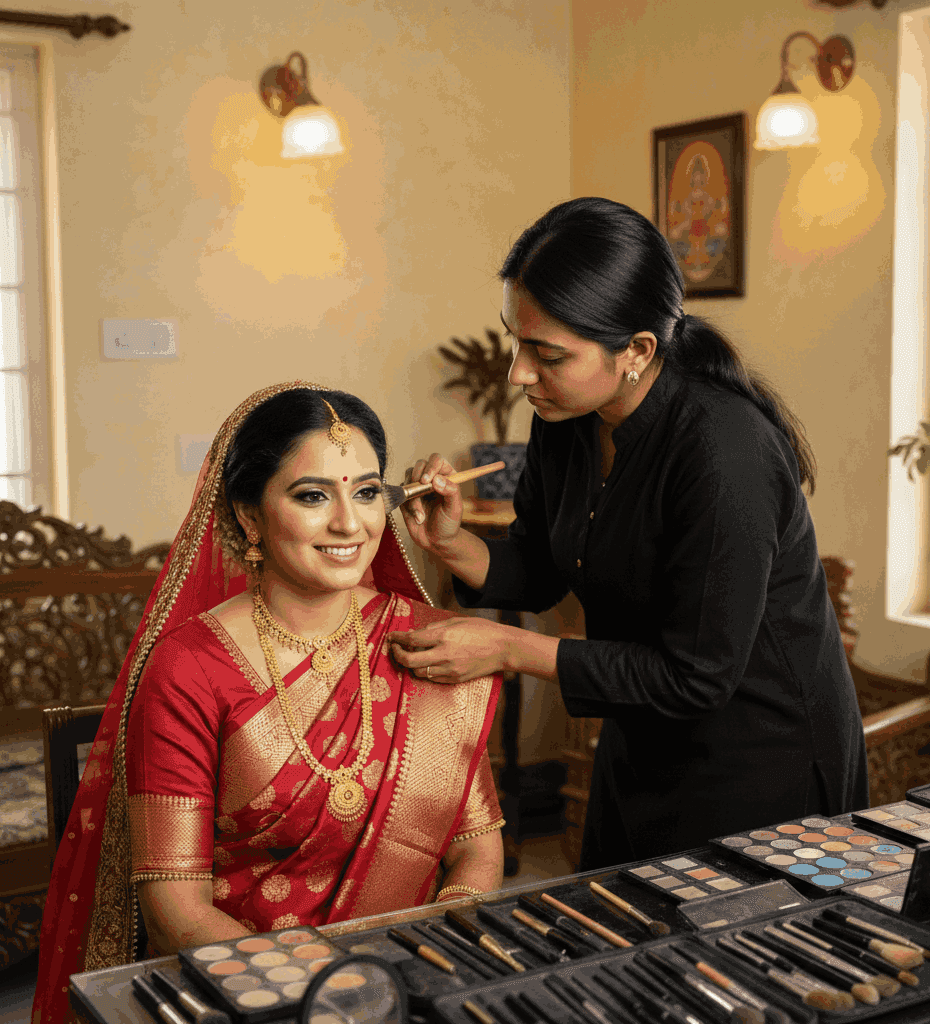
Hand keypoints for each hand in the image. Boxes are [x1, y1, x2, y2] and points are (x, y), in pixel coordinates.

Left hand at [386, 617, 511, 683]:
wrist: (503, 648)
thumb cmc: (482, 630)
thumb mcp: (457, 621)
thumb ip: (434, 627)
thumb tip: (416, 633)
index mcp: (444, 636)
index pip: (412, 639)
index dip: (397, 638)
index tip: (392, 637)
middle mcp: (445, 654)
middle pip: (409, 660)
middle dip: (397, 655)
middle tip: (395, 649)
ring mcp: (450, 670)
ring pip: (419, 672)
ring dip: (411, 664)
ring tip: (411, 655)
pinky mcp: (455, 679)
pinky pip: (433, 678)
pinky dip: (426, 670)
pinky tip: (428, 662)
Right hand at [399, 453, 463, 554]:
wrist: (435, 541)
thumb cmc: (448, 524)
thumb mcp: (455, 509)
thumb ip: (451, 491)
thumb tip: (436, 479)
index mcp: (446, 476)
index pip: (437, 460)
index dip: (431, 467)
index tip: (427, 480)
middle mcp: (431, 478)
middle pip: (419, 464)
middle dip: (417, 478)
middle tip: (420, 493)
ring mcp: (417, 486)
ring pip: (408, 478)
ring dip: (413, 497)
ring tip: (421, 515)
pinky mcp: (406, 496)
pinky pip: (401, 493)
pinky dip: (408, 506)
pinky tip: (417, 517)